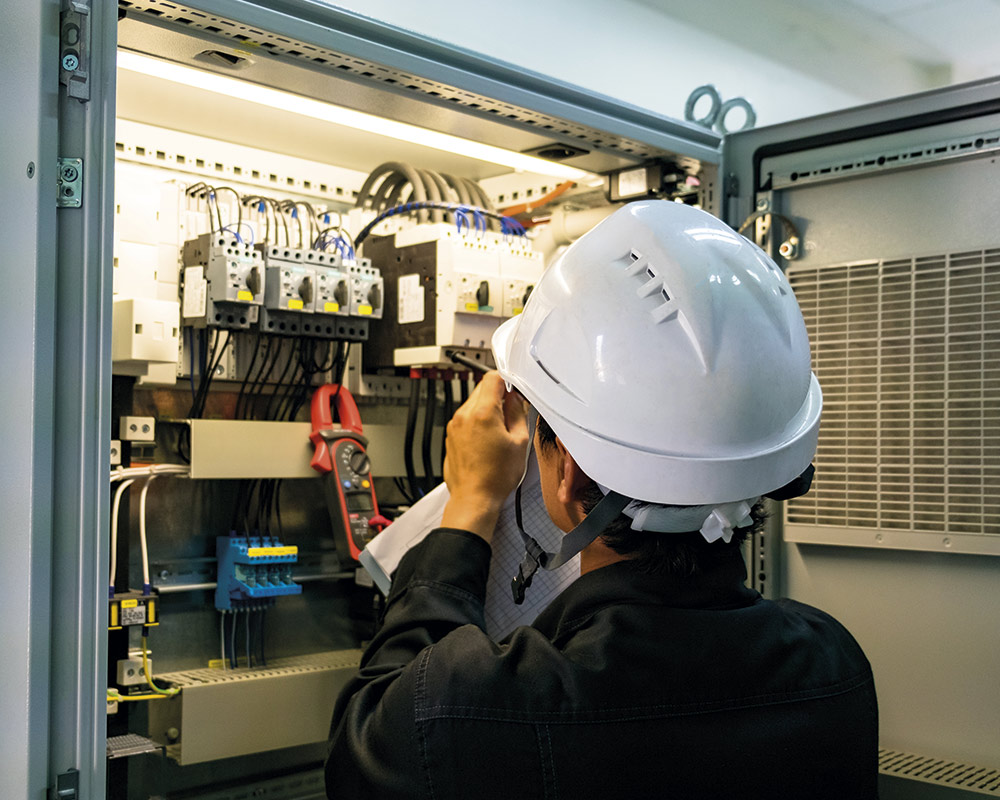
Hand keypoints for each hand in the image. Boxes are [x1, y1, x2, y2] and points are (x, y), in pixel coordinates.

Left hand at [441, 372, 529, 541]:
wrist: (474, 498)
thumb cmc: (495, 476)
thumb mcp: (519, 442)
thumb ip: (517, 414)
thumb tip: (515, 399)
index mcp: (482, 413)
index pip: (493, 379)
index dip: (507, 381)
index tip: (515, 390)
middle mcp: (464, 416)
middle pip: (482, 390)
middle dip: (498, 396)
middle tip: (512, 413)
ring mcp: (455, 426)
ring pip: (473, 405)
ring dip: (488, 410)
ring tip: (500, 432)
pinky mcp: (451, 436)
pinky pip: (466, 420)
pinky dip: (477, 423)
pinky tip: (488, 441)